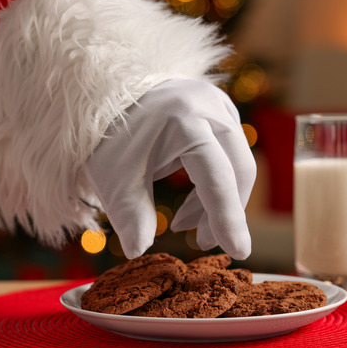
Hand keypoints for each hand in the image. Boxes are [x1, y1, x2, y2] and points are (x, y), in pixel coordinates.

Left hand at [84, 79, 255, 259]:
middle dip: (225, 212)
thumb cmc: (110, 138)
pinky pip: (229, 154)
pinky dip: (215, 183)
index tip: (239, 252)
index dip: (228, 219)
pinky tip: (191, 206)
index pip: (218, 178)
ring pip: (236, 164)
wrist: (107, 95)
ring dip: (218, 201)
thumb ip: (131, 217)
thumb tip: (139, 251)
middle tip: (203, 242)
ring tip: (186, 225)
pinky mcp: (219, 111)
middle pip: (238, 171)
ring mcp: (219, 105)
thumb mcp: (114, 180)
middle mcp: (210, 108)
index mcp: (185, 121)